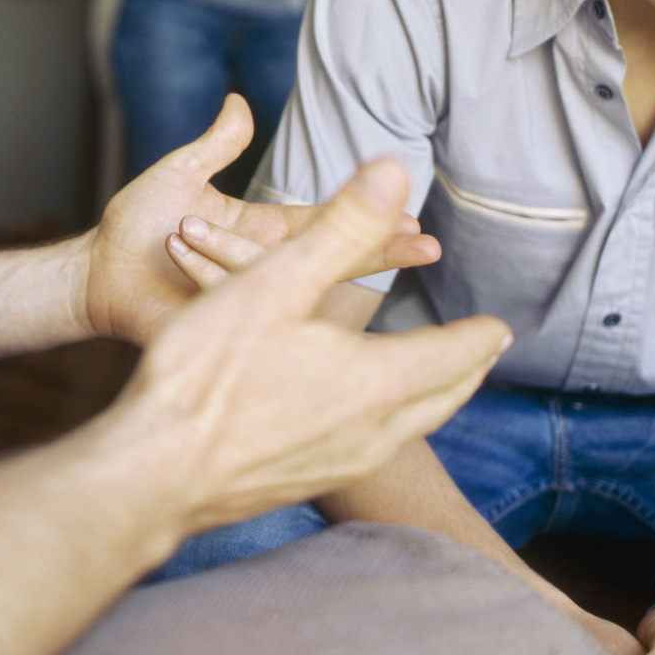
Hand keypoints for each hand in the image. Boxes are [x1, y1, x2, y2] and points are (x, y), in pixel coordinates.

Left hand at [80, 95, 437, 343]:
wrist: (92, 271)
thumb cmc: (134, 226)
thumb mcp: (179, 175)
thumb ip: (217, 146)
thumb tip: (241, 102)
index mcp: (261, 230)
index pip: (326, 224)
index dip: (367, 219)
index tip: (415, 219)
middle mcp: (261, 265)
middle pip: (330, 255)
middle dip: (379, 249)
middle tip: (430, 248)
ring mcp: (245, 297)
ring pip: (292, 276)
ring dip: (325, 256)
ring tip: (374, 245)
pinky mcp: (219, 323)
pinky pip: (241, 299)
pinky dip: (237, 271)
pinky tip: (244, 254)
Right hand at [109, 157, 508, 530]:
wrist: (154, 474)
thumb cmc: (206, 374)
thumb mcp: (274, 281)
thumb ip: (340, 227)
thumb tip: (395, 170)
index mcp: (376, 381)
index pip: (453, 355)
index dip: (478, 335)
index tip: (501, 327)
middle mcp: (372, 431)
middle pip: (442, 399)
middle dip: (465, 370)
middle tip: (483, 353)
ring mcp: (340, 465)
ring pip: (409, 428)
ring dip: (431, 399)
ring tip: (436, 385)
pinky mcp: (305, 483)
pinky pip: (372, 451)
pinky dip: (390, 425)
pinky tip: (363, 423)